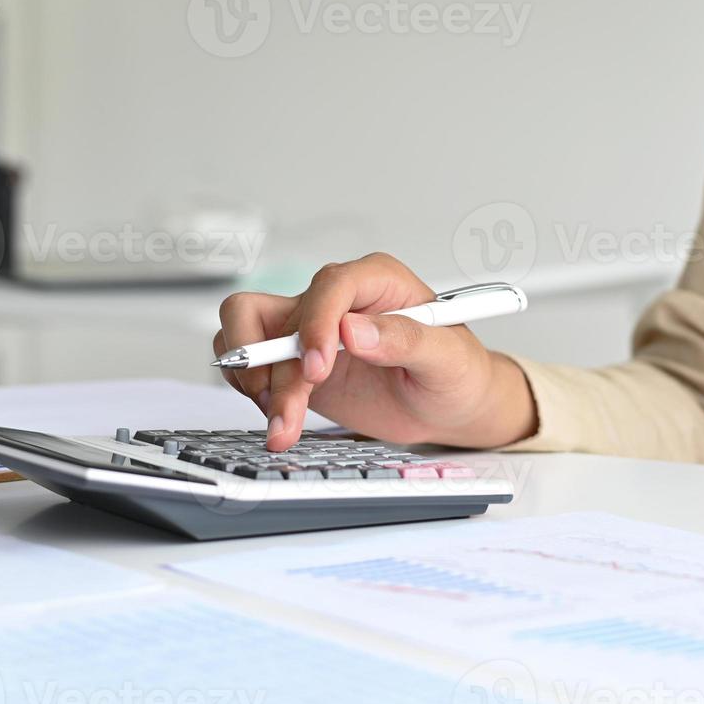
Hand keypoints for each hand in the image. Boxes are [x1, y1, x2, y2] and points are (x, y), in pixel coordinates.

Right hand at [213, 252, 536, 451]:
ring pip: (247, 333)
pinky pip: (249, 363)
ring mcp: (309, 331)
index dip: (315, 324)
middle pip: (268, 308)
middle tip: (286, 404)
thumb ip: (405, 340)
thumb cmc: (456, 373)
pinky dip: (252, 392)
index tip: (316, 369)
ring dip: (254, 381)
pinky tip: (280, 418)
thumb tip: (354, 330)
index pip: (331, 286)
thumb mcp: (447, 358)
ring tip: (283, 422)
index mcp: (377, 281)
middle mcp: (336, 301)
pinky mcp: (294, 362)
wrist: (449, 406)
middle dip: (268, 360)